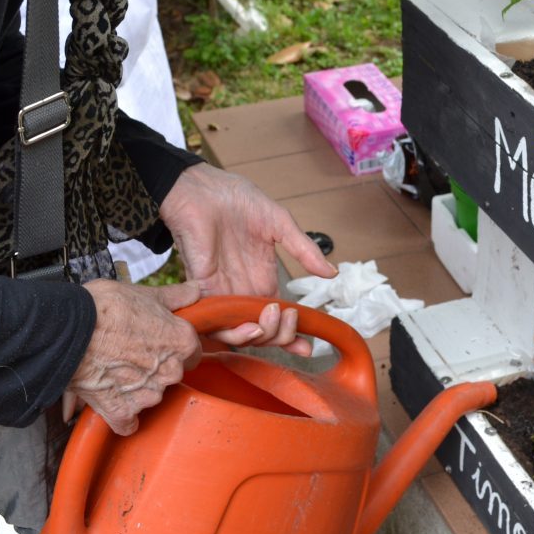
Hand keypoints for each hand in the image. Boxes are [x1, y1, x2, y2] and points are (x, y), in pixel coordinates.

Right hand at [64, 280, 300, 434]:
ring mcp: (148, 395)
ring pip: (150, 396)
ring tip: (115, 368)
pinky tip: (111, 398)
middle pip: (171, 374)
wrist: (68, 331)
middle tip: (131, 352)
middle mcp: (171, 371)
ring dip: (136, 389)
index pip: (192, 350)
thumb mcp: (144, 294)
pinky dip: (122, 416)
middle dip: (155, 367)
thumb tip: (195, 291)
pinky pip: (128, 422)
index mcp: (182, 342)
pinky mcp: (123, 411)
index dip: (174, 345)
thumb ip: (175, 297)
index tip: (158, 342)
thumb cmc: (104, 309)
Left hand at [159, 164, 335, 351]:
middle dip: (281, 336)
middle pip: (263, 332)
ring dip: (261, 335)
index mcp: (262, 279)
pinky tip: (251, 327)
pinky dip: (233, 333)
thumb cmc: (236, 200)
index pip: (278, 317)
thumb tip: (332, 272)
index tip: (309, 345)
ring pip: (241, 333)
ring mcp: (223, 292)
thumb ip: (303, 249)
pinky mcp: (203, 290)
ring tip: (273, 318)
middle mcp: (243, 291)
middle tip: (290, 317)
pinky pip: (215, 323)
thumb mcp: (279, 223)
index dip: (292, 335)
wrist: (201, 188)